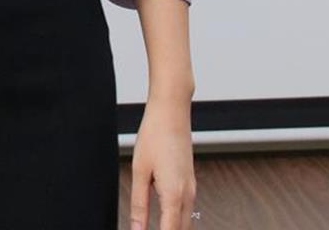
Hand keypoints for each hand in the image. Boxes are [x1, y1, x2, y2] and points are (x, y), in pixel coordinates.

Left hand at [129, 99, 197, 229]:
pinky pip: (186, 210)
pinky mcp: (190, 182)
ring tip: (153, 227)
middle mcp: (187, 195)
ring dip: (171, 229)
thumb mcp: (140, 170)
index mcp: (174, 195)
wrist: (172, 110)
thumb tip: (137, 229)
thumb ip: (139, 204)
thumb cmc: (154, 134)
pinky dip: (176, 220)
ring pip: (185, 223)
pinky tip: (164, 220)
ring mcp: (191, 189)